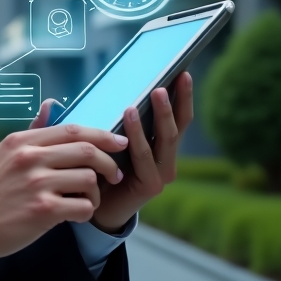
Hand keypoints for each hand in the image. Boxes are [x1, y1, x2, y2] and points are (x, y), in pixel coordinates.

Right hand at [0, 123, 126, 262]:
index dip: (102, 134)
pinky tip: (75, 214)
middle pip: (87, 150)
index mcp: (22, 141)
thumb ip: (32, 131)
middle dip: (109, 163)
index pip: (73, 129)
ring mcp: (37, 183)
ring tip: (86, 199)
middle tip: (115, 175)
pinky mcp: (43, 210)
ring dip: (95, 192)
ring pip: (89, 179)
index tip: (119, 142)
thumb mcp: (4, 153)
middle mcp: (30, 157)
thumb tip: (51, 103)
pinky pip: (83, 206)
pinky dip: (86, 211)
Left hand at [88, 71, 193, 232]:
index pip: (179, 118)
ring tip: (156, 92)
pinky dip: (138, 135)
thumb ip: (113, 119)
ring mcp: (161, 174)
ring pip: (166, 139)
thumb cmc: (102, 169)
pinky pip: (144, 155)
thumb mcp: (111, 140)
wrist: (96, 208)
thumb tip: (109, 86)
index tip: (184, 72)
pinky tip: (130, 116)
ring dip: (162, 114)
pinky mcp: (151, 185)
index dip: (183, 97)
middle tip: (178, 76)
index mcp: (161, 147)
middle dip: (179, 100)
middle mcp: (167, 160)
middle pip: (179, 125)